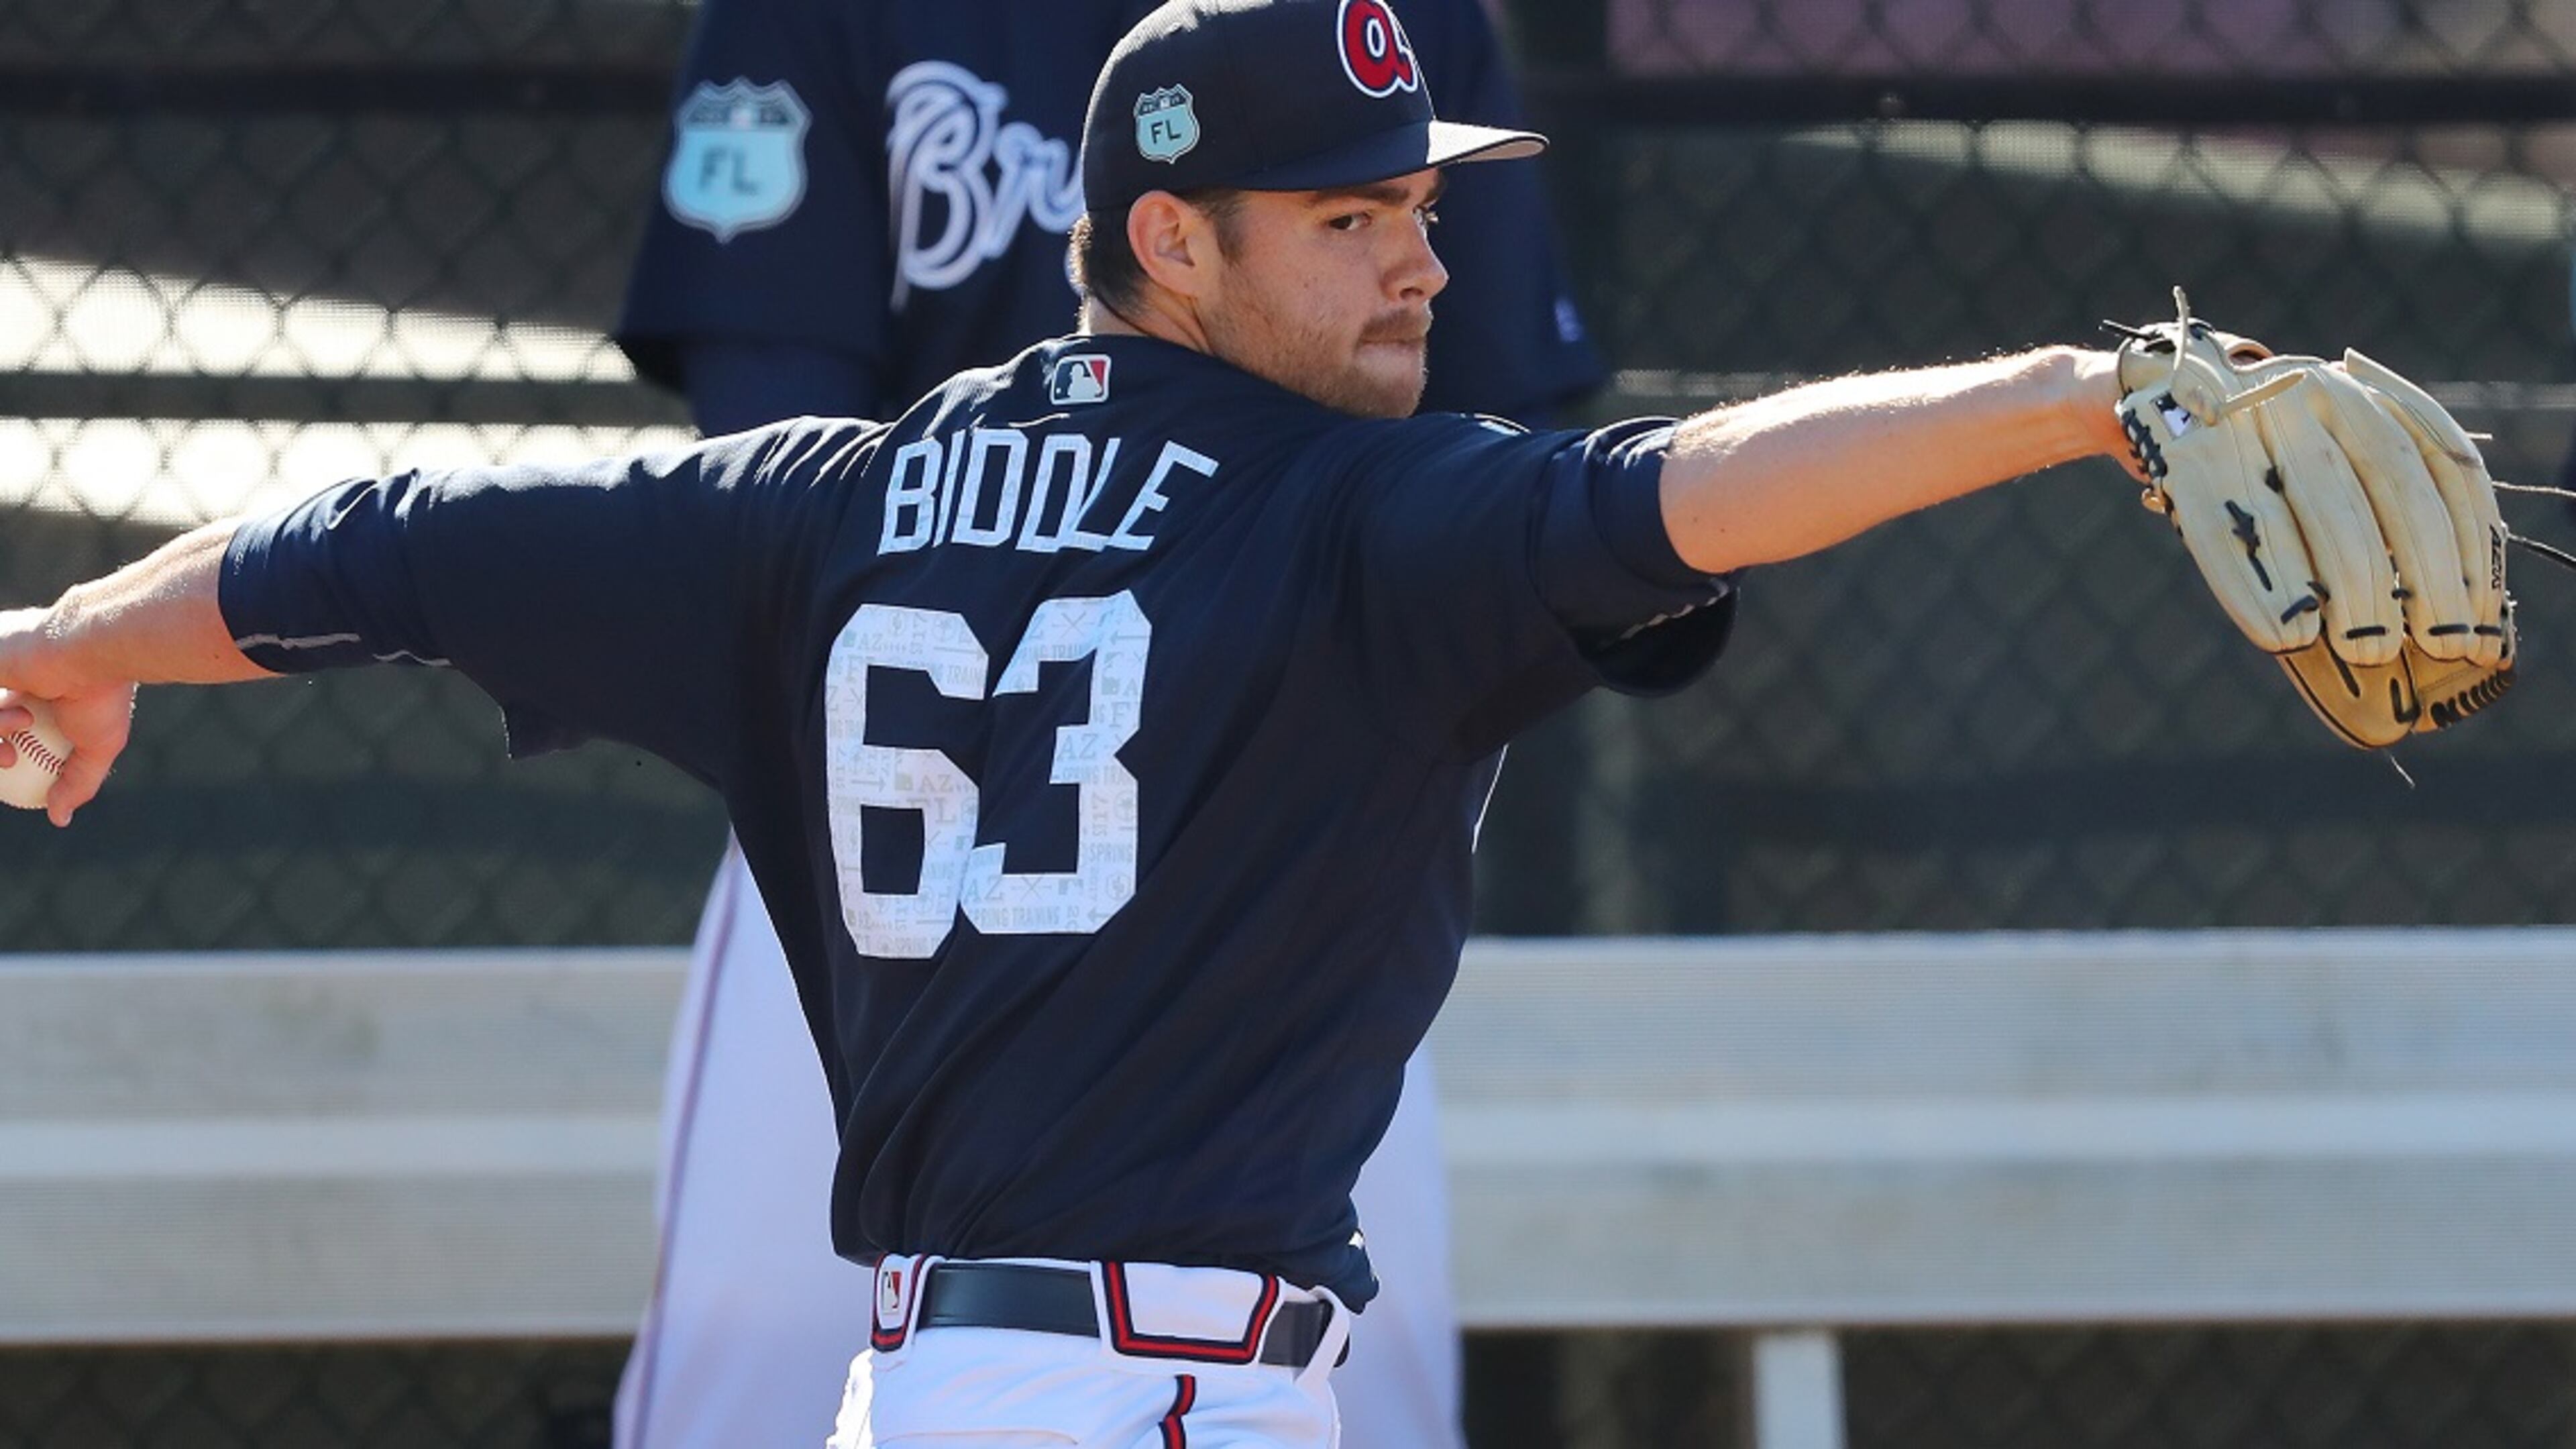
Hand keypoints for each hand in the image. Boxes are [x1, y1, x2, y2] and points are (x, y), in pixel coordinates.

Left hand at [0, 606, 134, 826]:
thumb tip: (59, 818)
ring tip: (21, 726)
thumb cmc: (101, 693)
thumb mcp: (99, 746)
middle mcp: (6, 672)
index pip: (1, 721)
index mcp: (32, 686)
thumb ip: (77, 781)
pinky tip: (19, 717)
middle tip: (8, 759)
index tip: (12, 764)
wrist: (92, 650)